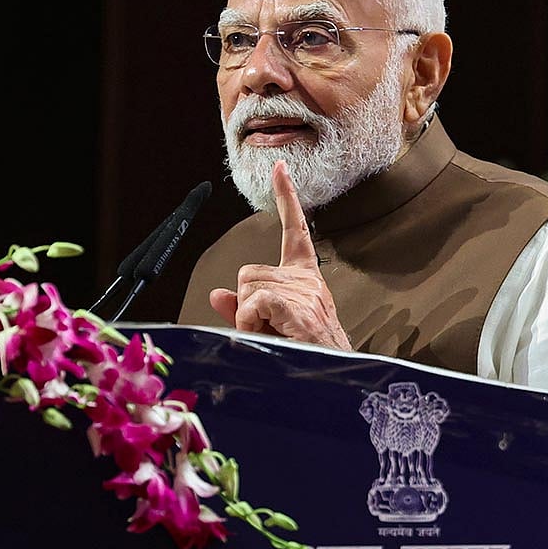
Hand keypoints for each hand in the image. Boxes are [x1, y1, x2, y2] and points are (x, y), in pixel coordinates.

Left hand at [209, 159, 350, 349]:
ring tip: (272, 335)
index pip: (296, 231)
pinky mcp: (301, 309)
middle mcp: (308, 280)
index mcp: (305, 279)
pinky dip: (250, 319)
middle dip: (244, 302)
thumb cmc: (301, 355)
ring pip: (247, 287)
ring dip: (247, 316)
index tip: (281, 168)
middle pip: (247, 272)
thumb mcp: (267, 328)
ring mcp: (307, 294)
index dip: (288, 198)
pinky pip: (256, 300)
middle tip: (265, 328)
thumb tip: (216, 295)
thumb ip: (241, 310)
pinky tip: (267, 332)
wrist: (332, 380)